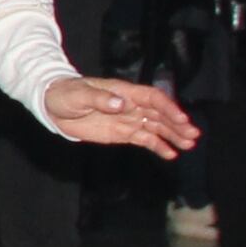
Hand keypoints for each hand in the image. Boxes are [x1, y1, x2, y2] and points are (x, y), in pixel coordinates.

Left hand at [38, 76, 199, 156]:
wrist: (52, 107)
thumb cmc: (66, 95)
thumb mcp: (79, 96)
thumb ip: (100, 99)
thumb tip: (120, 103)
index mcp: (124, 92)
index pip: (152, 98)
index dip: (168, 108)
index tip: (181, 119)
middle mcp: (131, 105)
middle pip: (160, 114)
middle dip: (177, 124)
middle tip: (193, 136)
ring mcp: (128, 119)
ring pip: (156, 127)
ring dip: (173, 135)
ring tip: (188, 145)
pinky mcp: (122, 133)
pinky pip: (144, 139)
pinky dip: (158, 146)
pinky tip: (170, 154)